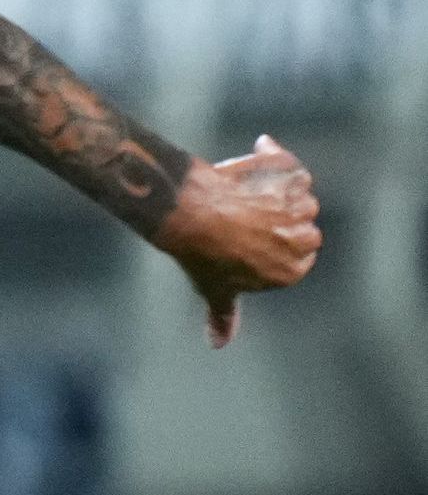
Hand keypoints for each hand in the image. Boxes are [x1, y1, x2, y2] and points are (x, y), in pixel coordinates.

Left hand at [160, 136, 321, 345]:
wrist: (190, 216)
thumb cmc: (202, 256)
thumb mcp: (215, 290)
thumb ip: (224, 316)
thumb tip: (219, 344)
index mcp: (294, 269)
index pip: (297, 255)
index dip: (270, 245)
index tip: (247, 240)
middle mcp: (305, 238)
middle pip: (302, 225)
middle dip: (275, 221)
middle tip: (241, 219)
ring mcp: (299, 205)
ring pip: (298, 196)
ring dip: (272, 193)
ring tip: (241, 197)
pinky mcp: (290, 176)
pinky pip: (290, 165)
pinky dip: (273, 157)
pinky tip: (255, 151)